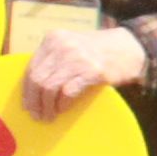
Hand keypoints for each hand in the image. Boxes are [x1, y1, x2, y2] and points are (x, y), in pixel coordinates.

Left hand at [21, 23, 149, 114]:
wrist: (129, 47)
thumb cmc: (96, 51)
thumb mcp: (70, 46)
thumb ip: (52, 60)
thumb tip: (31, 89)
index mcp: (53, 39)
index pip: (31, 68)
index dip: (27, 91)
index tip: (27, 105)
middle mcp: (63, 46)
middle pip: (38, 79)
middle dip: (34, 102)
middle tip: (37, 115)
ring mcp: (77, 58)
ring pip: (49, 87)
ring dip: (47, 106)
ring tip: (49, 116)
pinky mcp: (92, 71)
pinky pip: (68, 92)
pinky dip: (63, 104)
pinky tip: (63, 109)